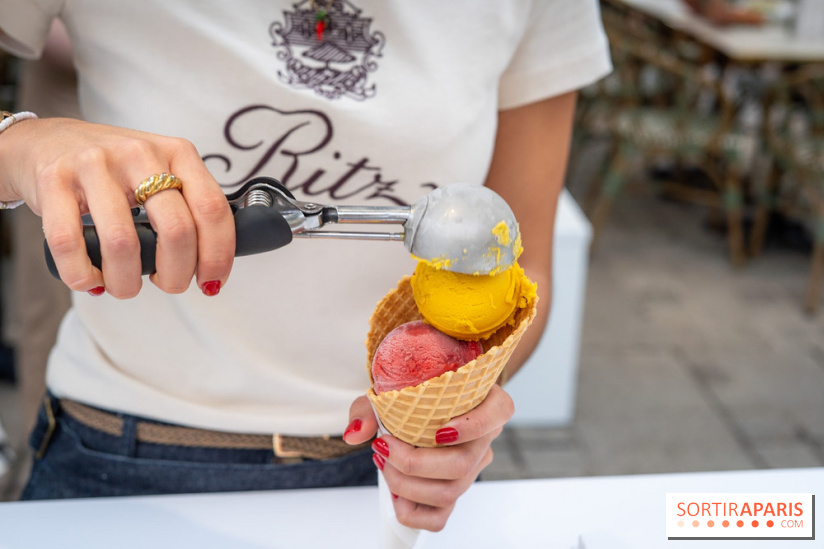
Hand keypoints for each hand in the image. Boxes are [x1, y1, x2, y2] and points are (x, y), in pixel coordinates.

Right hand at [0, 117, 234, 297]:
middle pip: (177, 230)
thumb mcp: (160, 173)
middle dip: (177, 275)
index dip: (218, 255)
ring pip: (123, 243)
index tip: (211, 282)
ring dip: (127, 282)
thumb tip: (212, 265)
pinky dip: (83, 275)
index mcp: (177, 152)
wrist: (45, 142)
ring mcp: (95, 164)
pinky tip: (91, 281)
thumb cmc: (115, 171)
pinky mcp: (53, 180)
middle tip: (168, 285)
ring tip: (125, 287)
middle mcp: (140, 153)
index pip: (213, 209)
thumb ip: (188, 207)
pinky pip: (70, 243)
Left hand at [344, 384, 514, 530]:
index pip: (499, 414)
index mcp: (486, 403)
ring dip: (405, 484)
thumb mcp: (389, 391)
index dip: (472, 427)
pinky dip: (411, 509)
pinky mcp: (454, 493)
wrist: (413, 409)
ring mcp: (472, 469)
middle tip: (383, 447)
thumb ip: (369, 408)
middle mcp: (485, 439)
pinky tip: (395, 490)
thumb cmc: (410, 396)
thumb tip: (356, 433)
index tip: (438, 431)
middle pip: (462, 464)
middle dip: (414, 463)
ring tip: (382, 462)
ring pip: (449, 492)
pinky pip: (439, 518)